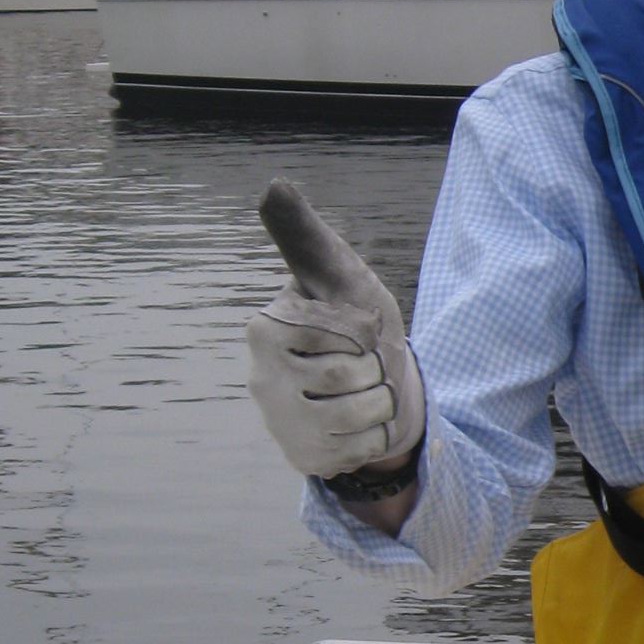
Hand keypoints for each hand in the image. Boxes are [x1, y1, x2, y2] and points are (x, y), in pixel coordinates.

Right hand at [245, 181, 426, 485]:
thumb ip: (307, 237)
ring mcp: (280, 423)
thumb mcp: (340, 277)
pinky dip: (377, 434)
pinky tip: (361, 424)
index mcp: (266, 327)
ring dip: (381, 402)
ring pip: (360, 413)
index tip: (354, 330)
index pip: (342, 331)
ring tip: (365, 393)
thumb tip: (272, 185)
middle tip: (362, 366)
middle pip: (350, 375)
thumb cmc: (353, 322)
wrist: (373, 388)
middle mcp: (262, 378)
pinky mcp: (303, 458)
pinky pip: (363, 448)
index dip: (367, 331)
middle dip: (376, 369)